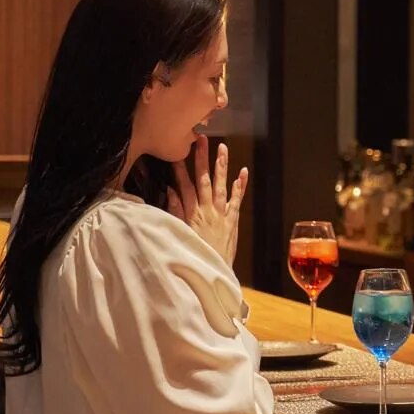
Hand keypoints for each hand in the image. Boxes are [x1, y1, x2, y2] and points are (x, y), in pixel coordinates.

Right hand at [166, 137, 248, 266]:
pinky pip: (237, 201)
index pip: (184, 186)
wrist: (212, 273)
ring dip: (221, 166)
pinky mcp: (232, 221)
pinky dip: (240, 186)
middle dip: (202, 159)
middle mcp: (207, 211)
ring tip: (222, 148)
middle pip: (203, 180)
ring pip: (221, 186)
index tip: (178, 152)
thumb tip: (170, 191)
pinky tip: (243, 172)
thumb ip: (175, 211)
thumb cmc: (193, 254)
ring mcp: (221, 215)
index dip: (181, 169)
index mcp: (191, 214)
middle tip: (200, 139)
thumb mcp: (179, 233)